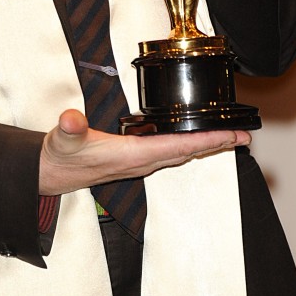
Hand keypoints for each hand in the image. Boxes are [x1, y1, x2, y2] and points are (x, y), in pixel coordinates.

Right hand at [39, 108, 250, 195]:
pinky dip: (188, 144)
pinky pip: (171, 151)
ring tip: (228, 136)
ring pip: (182, 153)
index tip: (231, 136)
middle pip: (188, 152)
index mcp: (132, 155)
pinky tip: (194, 138)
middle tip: (245, 136)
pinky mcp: (135, 159)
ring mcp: (140, 163)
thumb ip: (68, 129)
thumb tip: (71, 119)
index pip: (178, 146)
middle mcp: (142, 162)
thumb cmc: (60, 157)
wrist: (50, 175)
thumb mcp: (62, 140)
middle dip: (217, 145)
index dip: (207, 141)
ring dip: (206, 145)